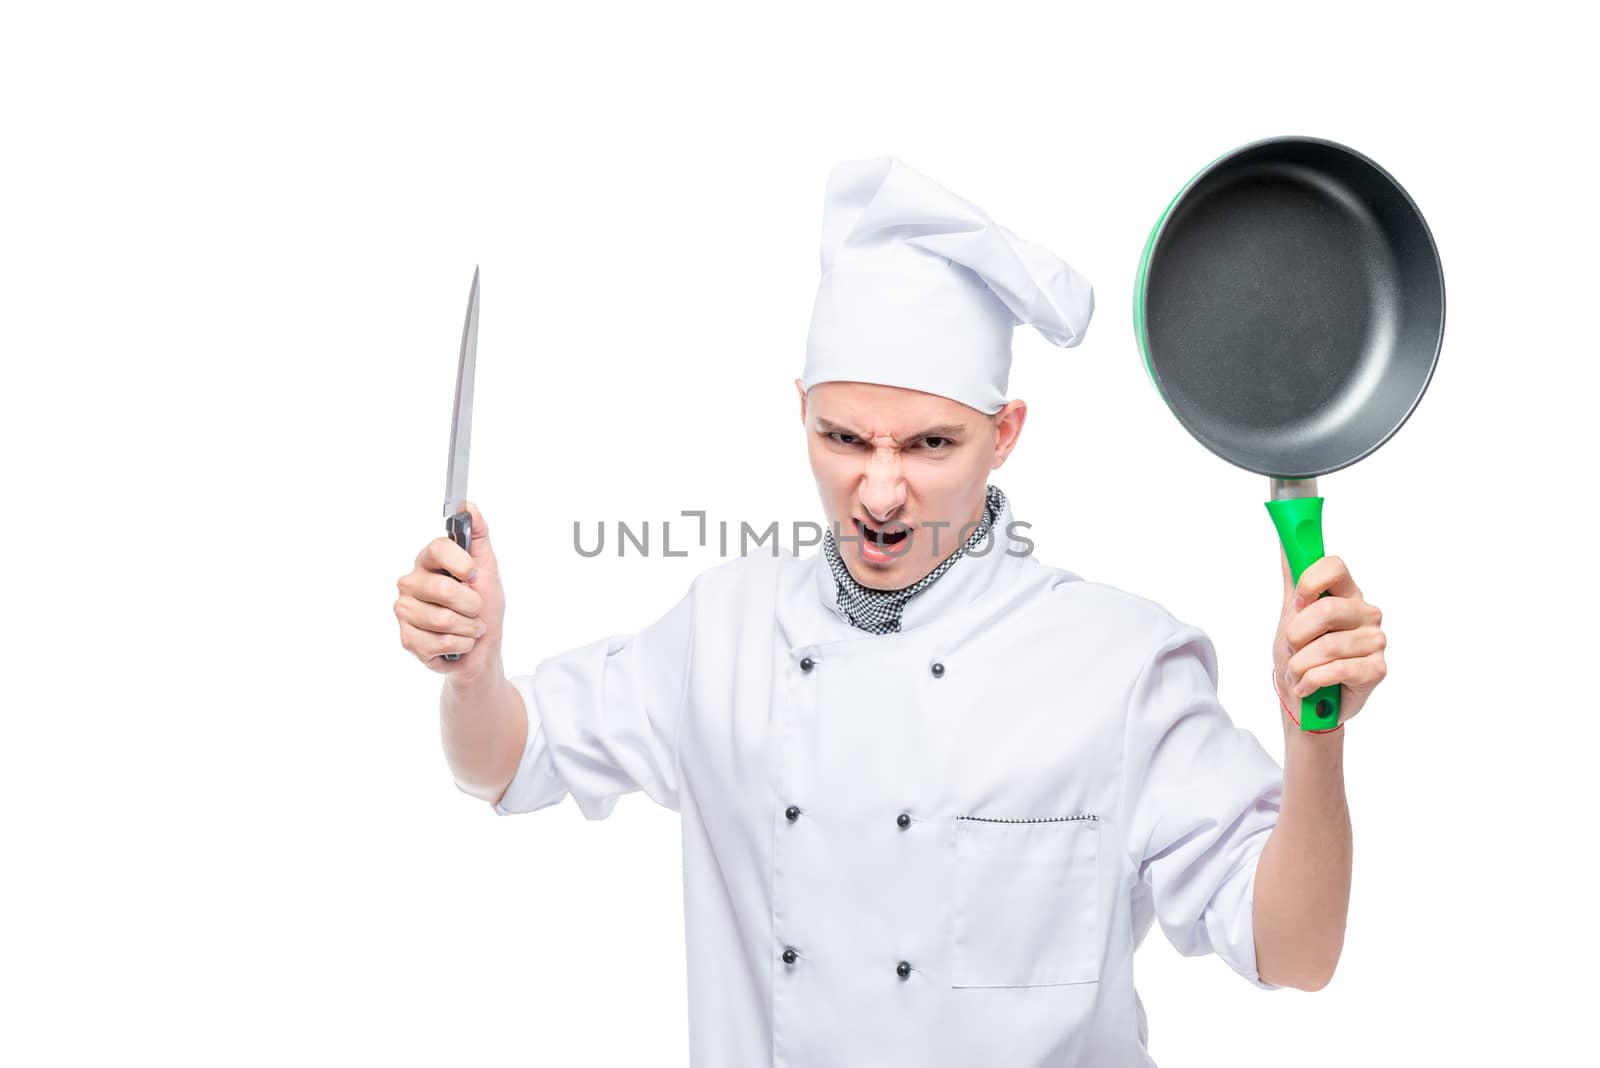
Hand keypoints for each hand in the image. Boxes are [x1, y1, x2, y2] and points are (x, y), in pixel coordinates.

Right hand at [394, 501, 504, 678]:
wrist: (484, 645)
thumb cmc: (484, 605)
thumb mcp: (488, 568)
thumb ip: (478, 536)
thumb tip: (469, 506)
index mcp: (429, 561)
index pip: (438, 549)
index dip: (462, 564)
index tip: (474, 575)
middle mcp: (411, 582)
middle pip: (444, 589)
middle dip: (473, 605)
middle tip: (476, 609)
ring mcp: (405, 611)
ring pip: (442, 620)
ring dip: (469, 628)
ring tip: (469, 627)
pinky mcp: (407, 639)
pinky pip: (438, 643)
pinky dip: (460, 645)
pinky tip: (458, 643)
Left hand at [1273, 547, 1386, 724]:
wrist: (1304, 701)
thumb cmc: (1301, 653)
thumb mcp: (1290, 613)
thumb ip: (1293, 577)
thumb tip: (1285, 539)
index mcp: (1345, 594)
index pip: (1335, 566)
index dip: (1311, 581)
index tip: (1297, 601)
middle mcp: (1365, 613)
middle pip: (1327, 609)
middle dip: (1297, 634)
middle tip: (1293, 648)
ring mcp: (1375, 641)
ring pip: (1326, 645)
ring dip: (1299, 665)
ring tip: (1298, 672)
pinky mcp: (1377, 670)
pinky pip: (1336, 670)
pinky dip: (1311, 682)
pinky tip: (1308, 686)